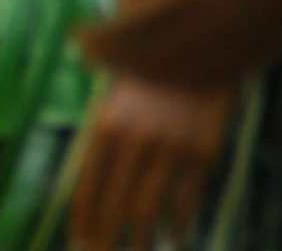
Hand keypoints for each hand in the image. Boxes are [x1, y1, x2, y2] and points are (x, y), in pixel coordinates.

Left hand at [68, 74, 230, 250]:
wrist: (194, 51)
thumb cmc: (145, 90)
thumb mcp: (112, 110)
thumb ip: (100, 151)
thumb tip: (87, 201)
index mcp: (104, 129)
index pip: (86, 189)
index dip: (83, 223)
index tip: (79, 247)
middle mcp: (134, 140)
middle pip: (114, 206)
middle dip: (107, 241)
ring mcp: (169, 147)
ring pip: (148, 208)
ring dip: (141, 239)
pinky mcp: (202, 152)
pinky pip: (185, 198)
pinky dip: (177, 223)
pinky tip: (173, 237)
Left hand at [78, 0, 281, 92]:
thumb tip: (119, 9)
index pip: (133, 27)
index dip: (100, 36)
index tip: (77, 33)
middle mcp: (213, 25)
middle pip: (149, 56)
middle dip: (112, 58)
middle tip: (86, 53)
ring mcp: (233, 49)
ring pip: (174, 77)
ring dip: (138, 74)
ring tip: (115, 63)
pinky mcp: (249, 63)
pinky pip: (203, 84)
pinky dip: (172, 83)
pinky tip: (153, 74)